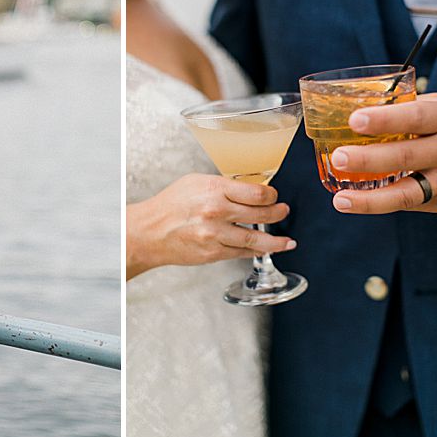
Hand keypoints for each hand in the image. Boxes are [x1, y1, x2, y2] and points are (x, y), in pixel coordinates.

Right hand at [127, 174, 294, 279]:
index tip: (274, 196)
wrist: (149, 232)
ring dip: (276, 241)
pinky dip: (256, 251)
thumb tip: (247, 189)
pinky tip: (265, 249)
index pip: (257, 193)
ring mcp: (215, 234)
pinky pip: (242, 252)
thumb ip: (221, 186)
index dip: (272, 195)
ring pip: (256, 239)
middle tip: (283, 211)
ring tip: (287, 241)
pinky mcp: (213, 253)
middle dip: (278, 213)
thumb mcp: (194, 183)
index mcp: (213, 189)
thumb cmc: (169, 206)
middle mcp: (216, 211)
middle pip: (261, 214)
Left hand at [330, 93, 436, 213]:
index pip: (415, 117)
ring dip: (371, 200)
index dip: (385, 119)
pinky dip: (380, 204)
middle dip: (369, 159)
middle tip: (338, 157)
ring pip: (408, 193)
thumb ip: (409, 110)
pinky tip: (354, 202)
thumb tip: (359, 108)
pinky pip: (409, 204)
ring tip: (341, 200)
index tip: (355, 119)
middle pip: (406, 156)